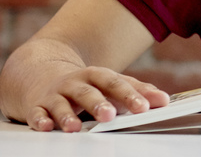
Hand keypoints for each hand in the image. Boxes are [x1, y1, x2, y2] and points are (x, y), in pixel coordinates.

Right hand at [19, 66, 170, 131]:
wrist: (38, 73)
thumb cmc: (83, 84)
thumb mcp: (109, 84)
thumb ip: (136, 92)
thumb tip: (164, 100)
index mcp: (96, 76)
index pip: (116, 83)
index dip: (131, 95)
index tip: (145, 107)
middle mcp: (75, 83)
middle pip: (88, 91)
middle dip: (98, 103)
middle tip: (110, 115)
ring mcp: (54, 94)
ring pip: (61, 104)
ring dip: (67, 115)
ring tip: (75, 128)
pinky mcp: (36, 106)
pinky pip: (36, 113)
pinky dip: (40, 119)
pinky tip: (45, 127)